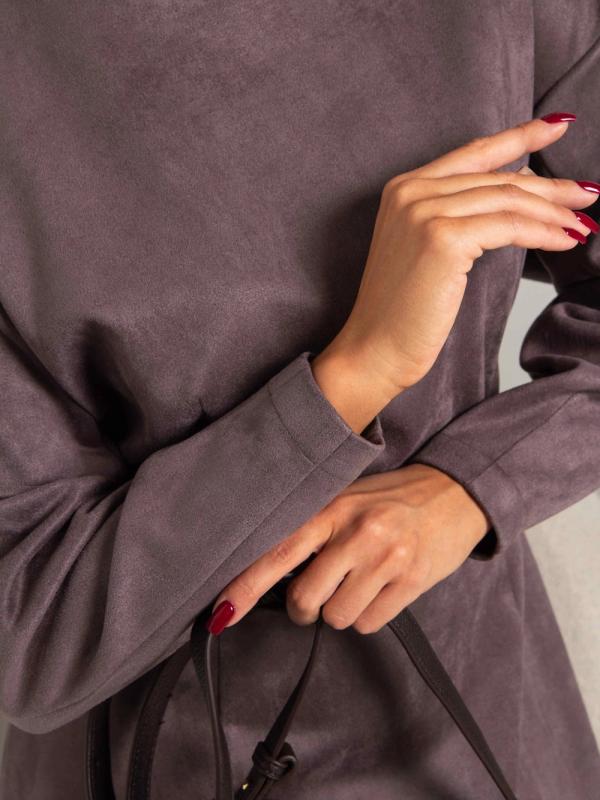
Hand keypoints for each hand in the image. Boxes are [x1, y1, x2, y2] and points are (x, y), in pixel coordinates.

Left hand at [207, 464, 490, 634]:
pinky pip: (370, 623)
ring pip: (338, 617)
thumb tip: (273, 578)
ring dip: (342, 611)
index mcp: (332, 508)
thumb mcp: (348, 500)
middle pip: (305, 598)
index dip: (246, 584)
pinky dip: (370, 615)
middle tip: (318, 596)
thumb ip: (314, 530)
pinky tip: (382, 590)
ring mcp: (386, 556)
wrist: (455, 493)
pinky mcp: (412, 580)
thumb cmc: (392, 500)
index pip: (279, 550)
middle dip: (306, 609)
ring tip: (360, 584)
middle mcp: (356, 530)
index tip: (222, 612)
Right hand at [325, 114, 597, 395]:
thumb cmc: (402, 311)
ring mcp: (424, 212)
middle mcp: (411, 192)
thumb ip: (462, 214)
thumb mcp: (429, 250)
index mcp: (403, 188)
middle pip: (497, 179)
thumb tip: (518, 188)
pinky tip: (566, 239)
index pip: (473, 154)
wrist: (374, 348)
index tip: (557, 127)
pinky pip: (508, 227)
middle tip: (587, 196)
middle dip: (550, 187)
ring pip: (507, 200)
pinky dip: (543, 232)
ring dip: (554, 212)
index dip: (519, 137)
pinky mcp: (442, 239)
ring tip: (583, 223)